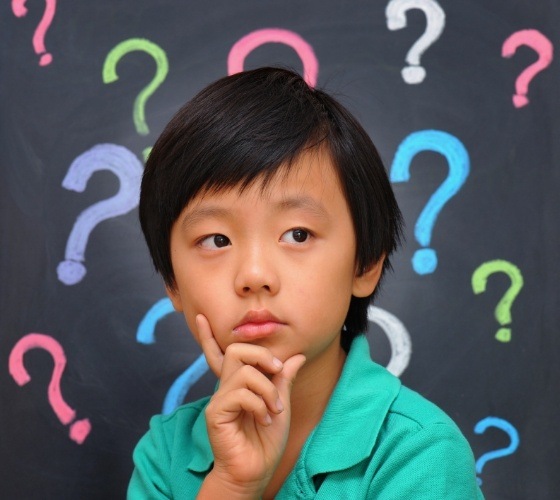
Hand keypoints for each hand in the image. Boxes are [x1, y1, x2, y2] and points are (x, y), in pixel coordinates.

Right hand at [195, 314, 305, 497]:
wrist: (255, 471)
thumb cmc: (266, 440)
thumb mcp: (281, 404)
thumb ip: (284, 380)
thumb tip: (296, 357)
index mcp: (238, 383)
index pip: (223, 354)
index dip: (208, 336)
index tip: (199, 317)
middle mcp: (226, 387)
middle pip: (236, 350)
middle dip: (261, 354)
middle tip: (277, 371)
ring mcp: (219, 399)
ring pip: (244, 371)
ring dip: (268, 388)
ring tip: (274, 409)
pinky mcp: (216, 413)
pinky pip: (240, 393)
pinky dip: (259, 403)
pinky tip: (265, 418)